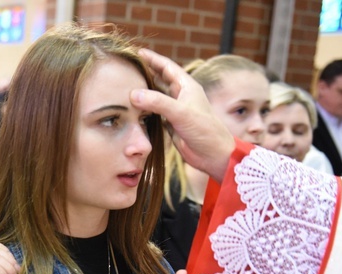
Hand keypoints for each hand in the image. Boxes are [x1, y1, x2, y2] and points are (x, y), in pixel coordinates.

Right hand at [131, 48, 234, 182]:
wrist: (213, 154)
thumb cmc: (204, 130)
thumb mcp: (181, 113)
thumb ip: (158, 102)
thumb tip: (134, 94)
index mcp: (187, 87)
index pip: (167, 67)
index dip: (153, 59)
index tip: (138, 52)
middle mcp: (181, 96)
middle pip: (160, 79)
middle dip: (146, 72)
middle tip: (129, 67)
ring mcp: (176, 110)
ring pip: (156, 96)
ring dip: (144, 91)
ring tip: (128, 85)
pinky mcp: (171, 124)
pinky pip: (155, 112)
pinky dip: (144, 109)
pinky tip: (134, 108)